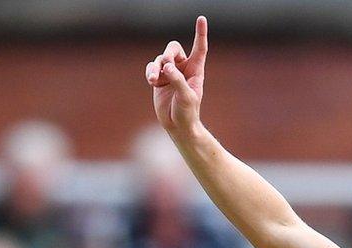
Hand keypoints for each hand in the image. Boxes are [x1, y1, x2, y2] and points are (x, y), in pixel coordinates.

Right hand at [145, 16, 208, 135]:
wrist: (177, 125)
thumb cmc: (187, 112)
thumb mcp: (186, 97)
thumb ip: (178, 80)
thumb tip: (167, 66)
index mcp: (195, 70)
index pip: (199, 48)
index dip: (200, 33)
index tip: (201, 18)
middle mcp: (182, 69)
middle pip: (173, 49)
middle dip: (168, 54)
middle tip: (166, 64)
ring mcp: (169, 73)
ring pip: (160, 59)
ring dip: (155, 66)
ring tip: (153, 79)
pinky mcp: (159, 80)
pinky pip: (152, 68)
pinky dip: (150, 71)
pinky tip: (151, 80)